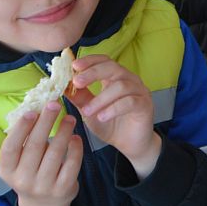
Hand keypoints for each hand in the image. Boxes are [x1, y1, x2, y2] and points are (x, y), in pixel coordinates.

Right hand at [0, 105, 80, 205]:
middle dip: (46, 122)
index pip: (10, 148)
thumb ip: (24, 141)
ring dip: (63, 132)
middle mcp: (23, 180)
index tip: (32, 111)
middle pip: (35, 146)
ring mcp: (43, 186)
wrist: (44, 205)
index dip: (21, 129)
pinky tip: (76, 137)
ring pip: (55, 153)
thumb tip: (36, 108)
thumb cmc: (30, 172)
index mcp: (7, 171)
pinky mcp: (63, 189)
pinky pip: (72, 164)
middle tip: (55, 104)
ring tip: (70, 118)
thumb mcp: (19, 162)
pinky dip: (75, 148)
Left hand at [67, 56, 160, 178]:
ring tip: (87, 111)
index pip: (104, 60)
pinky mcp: (145, 105)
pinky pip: (130, 102)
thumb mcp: (89, 110)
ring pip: (120, 86)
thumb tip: (61, 86)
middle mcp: (129, 80)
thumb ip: (79, 97)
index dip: (90, 60)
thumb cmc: (110, 125)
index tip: (73, 66)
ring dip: (101, 98)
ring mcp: (139, 91)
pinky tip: (102, 117)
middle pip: (112, 67)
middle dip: (93, 73)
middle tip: (77, 82)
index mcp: (115, 77)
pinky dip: (113, 109)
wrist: (130, 145)